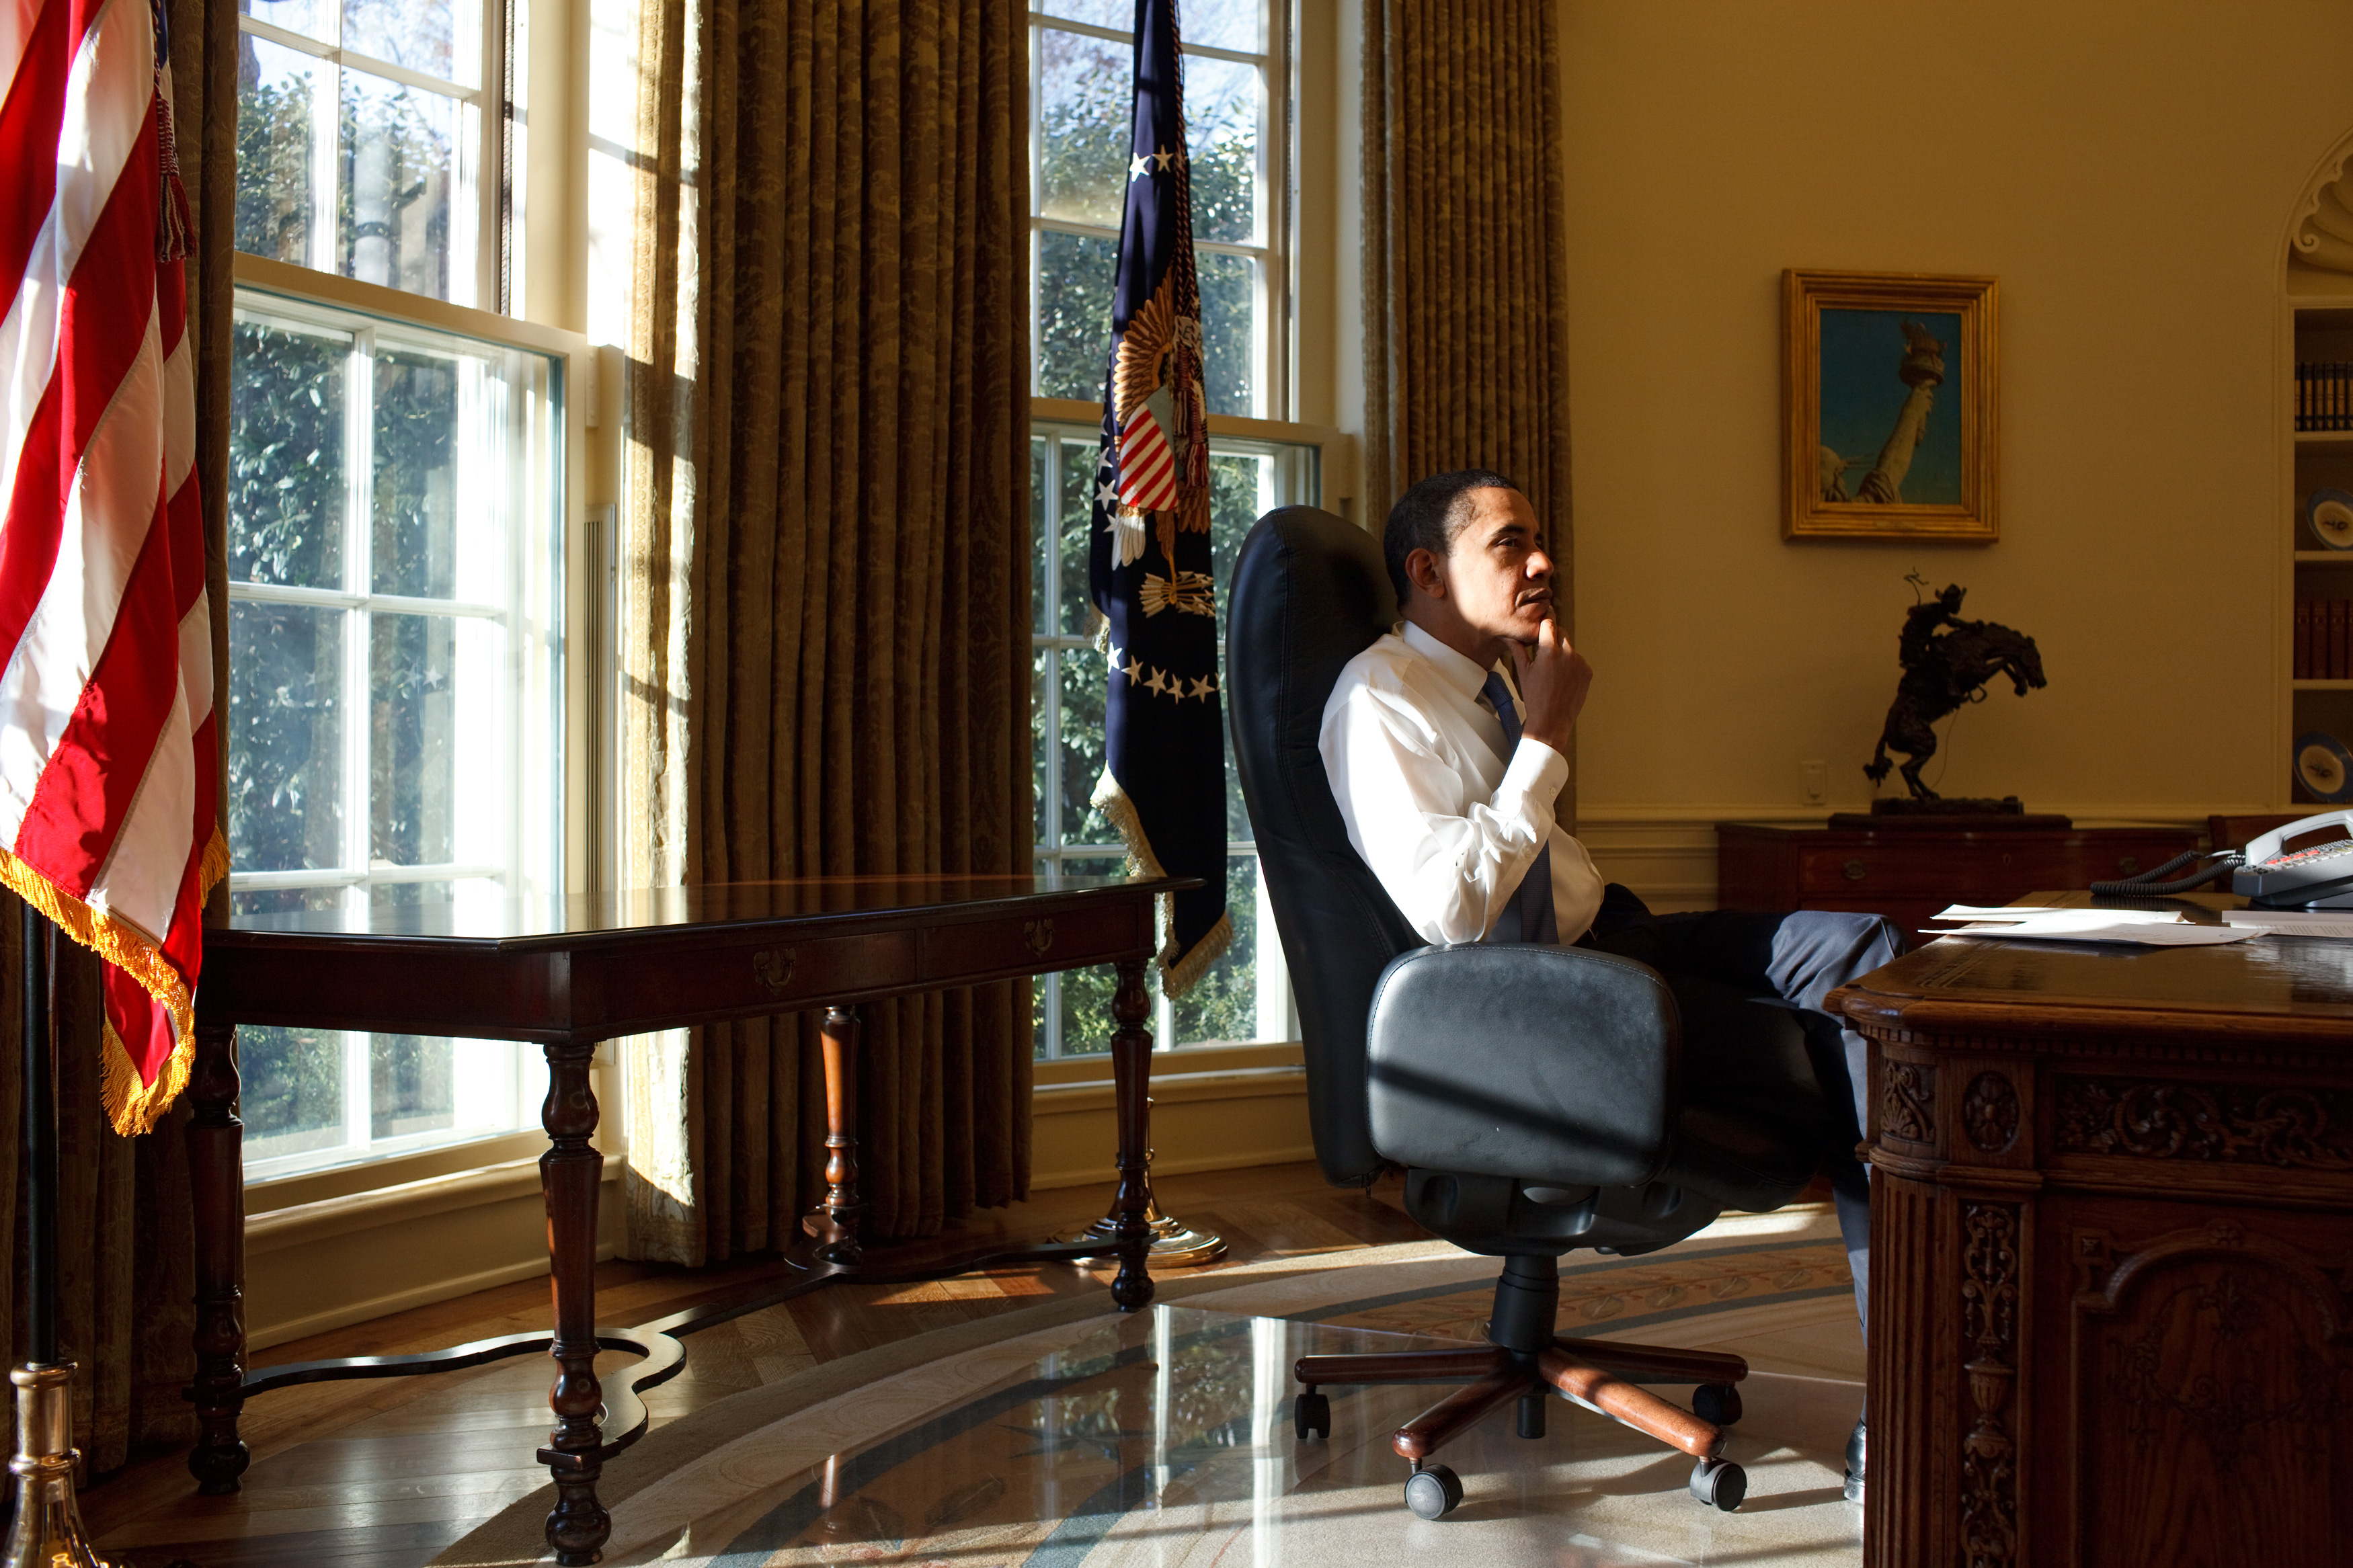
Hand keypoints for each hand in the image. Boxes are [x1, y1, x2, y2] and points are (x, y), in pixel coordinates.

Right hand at [1509, 617, 1590, 754]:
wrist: (1551, 721)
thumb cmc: (1533, 697)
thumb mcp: (1523, 672)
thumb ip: (1518, 649)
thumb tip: (1509, 635)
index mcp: (1548, 651)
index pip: (1549, 623)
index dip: (1545, 621)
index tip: (1543, 619)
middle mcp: (1567, 653)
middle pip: (1561, 632)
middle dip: (1553, 637)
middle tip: (1544, 648)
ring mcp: (1580, 663)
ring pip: (1570, 648)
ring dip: (1562, 652)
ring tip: (1553, 671)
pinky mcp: (1588, 672)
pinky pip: (1578, 662)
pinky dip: (1572, 665)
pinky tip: (1562, 679)